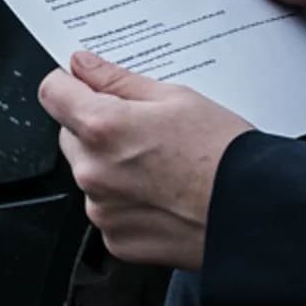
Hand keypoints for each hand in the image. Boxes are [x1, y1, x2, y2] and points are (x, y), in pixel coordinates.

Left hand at [37, 49, 252, 267]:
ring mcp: (102, 210)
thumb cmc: (223, 154)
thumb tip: (82, 65)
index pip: (52, 92)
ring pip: (88, 174)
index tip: (83, 84)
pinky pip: (107, 209)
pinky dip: (125, 201)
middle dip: (95, 127)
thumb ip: (118, 80)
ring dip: (110, 166)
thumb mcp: (175, 97)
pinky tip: (161, 193)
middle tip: (143, 129)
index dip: (69, 83)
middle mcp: (93, 172)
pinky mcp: (116, 240)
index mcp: (102, 127)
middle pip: (70, 135)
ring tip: (160, 165)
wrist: (253, 213)